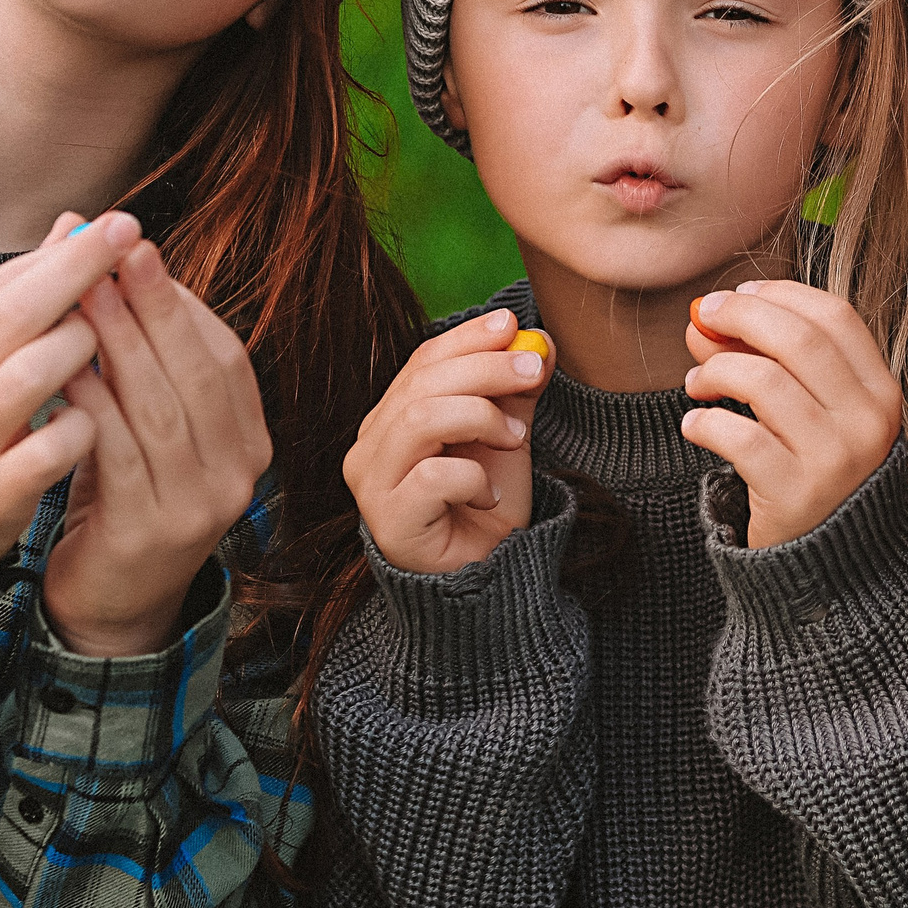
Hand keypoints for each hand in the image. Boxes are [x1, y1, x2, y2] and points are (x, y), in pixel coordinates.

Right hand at [0, 212, 136, 586]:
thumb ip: (22, 291)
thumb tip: (77, 223)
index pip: (3, 283)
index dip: (68, 253)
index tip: (122, 223)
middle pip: (16, 315)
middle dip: (81, 273)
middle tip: (134, 242)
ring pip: (32, 374)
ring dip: (83, 349)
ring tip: (109, 342)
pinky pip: (51, 446)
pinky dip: (83, 426)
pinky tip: (98, 418)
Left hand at [40, 218, 275, 657]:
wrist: (113, 602)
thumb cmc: (127, 498)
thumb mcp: (149, 427)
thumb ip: (146, 359)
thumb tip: (124, 262)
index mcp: (249, 442)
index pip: (226, 358)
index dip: (184, 304)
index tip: (140, 252)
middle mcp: (238, 474)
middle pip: (198, 375)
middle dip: (155, 307)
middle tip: (116, 252)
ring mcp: (199, 507)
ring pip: (160, 408)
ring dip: (120, 343)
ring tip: (83, 294)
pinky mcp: (150, 532)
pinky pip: (119, 453)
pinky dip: (93, 404)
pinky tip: (64, 367)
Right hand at [342, 306, 552, 574]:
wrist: (484, 583)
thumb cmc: (485, 510)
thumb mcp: (505, 440)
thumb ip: (513, 395)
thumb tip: (538, 344)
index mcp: (391, 420)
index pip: (421, 362)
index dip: (467, 338)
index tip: (512, 324)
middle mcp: (370, 448)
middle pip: (421, 384)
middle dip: (485, 368)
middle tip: (534, 368)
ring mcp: (373, 486)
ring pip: (420, 420)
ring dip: (480, 417)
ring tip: (516, 437)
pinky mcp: (389, 522)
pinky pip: (432, 476)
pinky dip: (472, 477)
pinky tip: (489, 495)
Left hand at [679, 281, 901, 546]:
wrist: (826, 564)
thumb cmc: (811, 471)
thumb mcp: (805, 411)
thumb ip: (763, 359)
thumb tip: (703, 318)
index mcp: (880, 392)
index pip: (835, 317)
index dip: (782, 294)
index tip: (741, 293)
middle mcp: (868, 423)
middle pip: (799, 339)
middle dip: (742, 316)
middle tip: (704, 318)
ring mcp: (835, 460)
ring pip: (764, 382)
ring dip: (716, 371)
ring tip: (696, 384)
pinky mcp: (796, 494)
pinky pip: (739, 438)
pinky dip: (704, 423)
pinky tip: (694, 426)